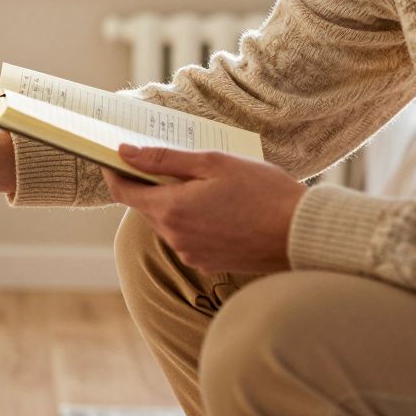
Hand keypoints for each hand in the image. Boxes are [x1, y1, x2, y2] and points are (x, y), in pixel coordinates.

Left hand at [101, 145, 306, 273]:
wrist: (302, 234)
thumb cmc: (263, 193)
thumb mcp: (213, 163)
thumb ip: (164, 159)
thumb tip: (125, 153)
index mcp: (171, 210)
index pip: (122, 191)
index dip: (114, 171)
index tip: (113, 156)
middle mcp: (174, 237)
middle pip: (145, 206)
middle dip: (151, 184)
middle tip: (172, 161)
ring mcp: (190, 254)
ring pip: (167, 222)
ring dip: (174, 202)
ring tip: (205, 183)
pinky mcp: (207, 263)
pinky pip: (187, 237)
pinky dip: (192, 219)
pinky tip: (219, 206)